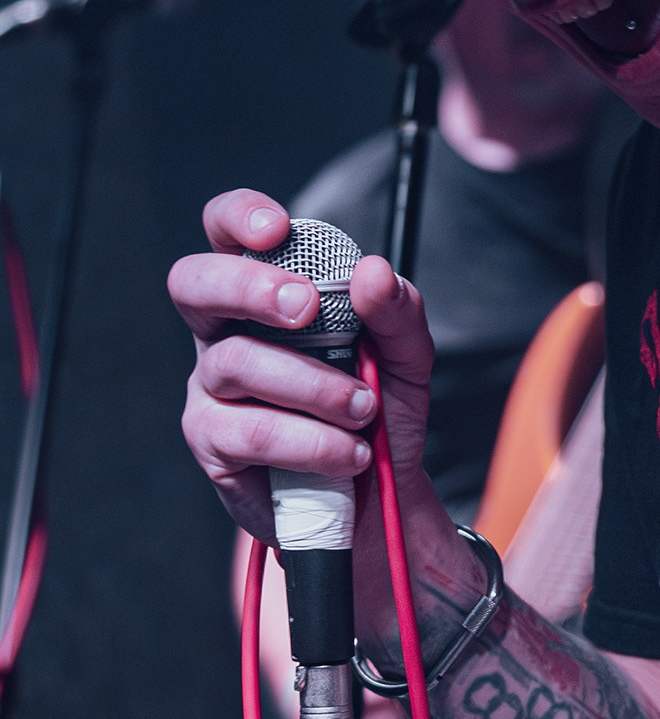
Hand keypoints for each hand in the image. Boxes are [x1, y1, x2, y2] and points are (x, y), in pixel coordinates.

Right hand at [172, 189, 447, 629]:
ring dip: (313, 387)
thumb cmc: (378, 415)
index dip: (238, 218)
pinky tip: (347, 453)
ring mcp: (211, 389)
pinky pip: (250, 432)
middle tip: (307, 309)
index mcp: (264, 297)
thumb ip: (398, 312)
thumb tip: (373, 272)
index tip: (276, 228)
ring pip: (238, 364)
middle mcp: (225, 334)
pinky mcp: (213, 445)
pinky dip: (309, 441)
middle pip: (194, 285)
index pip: (226, 236)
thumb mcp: (406, 359)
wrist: (380, 500)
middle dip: (249, 287)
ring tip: (363, 412)